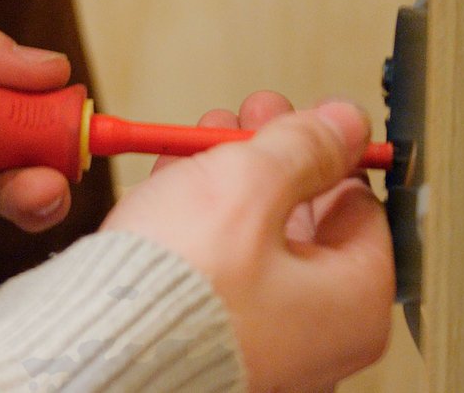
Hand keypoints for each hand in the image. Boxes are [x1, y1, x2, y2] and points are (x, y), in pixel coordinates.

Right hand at [102, 92, 394, 392]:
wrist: (100, 345)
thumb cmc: (183, 291)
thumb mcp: (249, 186)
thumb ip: (303, 146)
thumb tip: (343, 125)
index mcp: (354, 305)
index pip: (363, 208)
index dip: (330, 151)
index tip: (302, 118)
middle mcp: (317, 334)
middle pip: (307, 221)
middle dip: (274, 158)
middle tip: (250, 118)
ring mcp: (264, 339)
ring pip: (258, 240)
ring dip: (232, 180)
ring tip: (206, 136)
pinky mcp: (212, 337)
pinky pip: (220, 267)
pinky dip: (201, 220)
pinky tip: (178, 177)